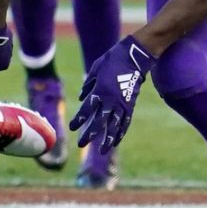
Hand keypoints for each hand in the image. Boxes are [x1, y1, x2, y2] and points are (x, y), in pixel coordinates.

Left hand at [70, 36, 155, 150]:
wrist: (134, 57)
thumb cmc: (112, 59)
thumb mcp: (96, 68)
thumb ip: (88, 84)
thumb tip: (82, 97)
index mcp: (100, 91)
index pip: (86, 110)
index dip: (79, 120)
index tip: (72, 127)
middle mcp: (110, 100)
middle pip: (99, 122)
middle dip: (89, 134)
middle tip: (81, 144)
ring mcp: (122, 104)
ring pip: (114, 126)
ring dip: (108, 139)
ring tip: (102, 150)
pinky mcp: (131, 105)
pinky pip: (125, 122)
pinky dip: (121, 132)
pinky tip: (116, 141)